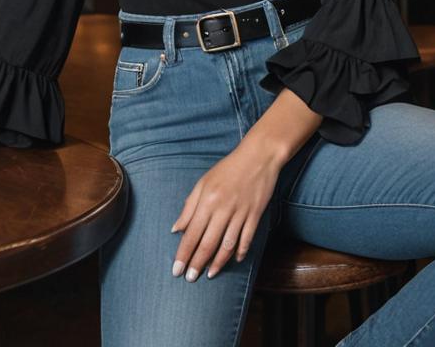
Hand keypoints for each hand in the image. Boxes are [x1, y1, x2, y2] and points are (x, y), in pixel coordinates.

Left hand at [171, 140, 281, 281]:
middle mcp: (222, 209)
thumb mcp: (203, 182)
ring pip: (227, 245)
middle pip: (207, 243)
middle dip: (196, 263)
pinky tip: (234, 260)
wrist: (258, 156)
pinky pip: (246, 238)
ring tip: (209, 275)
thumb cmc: (228, 168)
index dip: (183, 254)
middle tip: (190, 278)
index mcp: (207, 200)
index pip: (191, 233)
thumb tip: (175, 229)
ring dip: (217, 263)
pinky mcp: (255, 214)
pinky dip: (240, 251)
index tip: (176, 270)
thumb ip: (189, 206)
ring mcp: (240, 213)